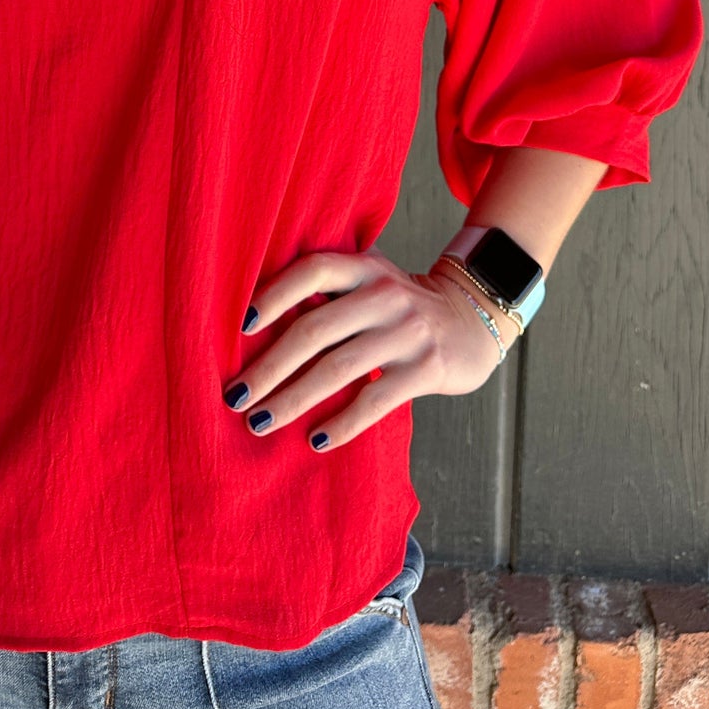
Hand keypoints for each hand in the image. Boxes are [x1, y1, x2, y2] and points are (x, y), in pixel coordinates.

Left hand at [222, 245, 518, 451]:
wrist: (472, 317)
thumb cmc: (399, 303)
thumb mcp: (370, 280)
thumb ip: (329, 289)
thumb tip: (255, 322)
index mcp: (364, 267)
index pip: (313, 271)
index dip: (275, 294)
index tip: (241, 326)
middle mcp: (384, 294)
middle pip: (315, 330)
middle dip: (269, 367)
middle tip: (235, 396)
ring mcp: (407, 332)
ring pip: (338, 369)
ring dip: (293, 400)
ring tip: (259, 422)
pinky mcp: (426, 369)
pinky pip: (374, 400)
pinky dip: (341, 423)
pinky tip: (314, 440)